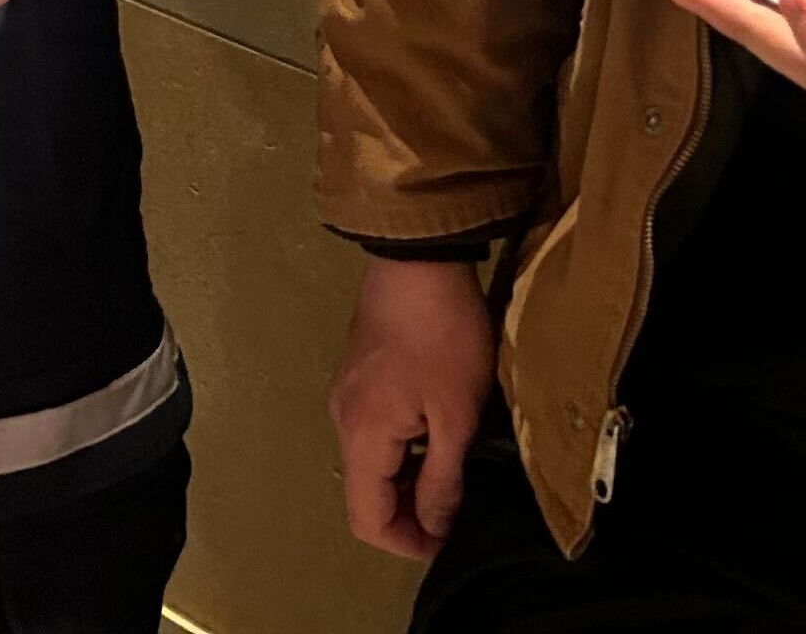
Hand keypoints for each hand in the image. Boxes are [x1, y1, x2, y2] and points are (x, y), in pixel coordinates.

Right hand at [329, 257, 491, 560]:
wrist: (417, 261)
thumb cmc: (442, 338)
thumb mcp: (457, 416)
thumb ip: (444, 479)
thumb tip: (437, 526)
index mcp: (363, 437)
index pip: (367, 519)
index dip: (409, 543)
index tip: (452, 539)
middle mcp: (343, 421)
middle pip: (366, 494)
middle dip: (411, 514)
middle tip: (462, 510)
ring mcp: (347, 396)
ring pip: (372, 464)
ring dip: (410, 480)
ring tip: (458, 472)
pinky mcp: (358, 376)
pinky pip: (376, 434)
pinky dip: (405, 450)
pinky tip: (439, 433)